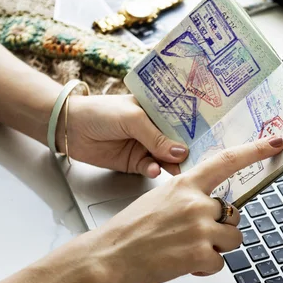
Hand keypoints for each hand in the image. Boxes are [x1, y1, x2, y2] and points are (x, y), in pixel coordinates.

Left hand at [56, 94, 187, 176]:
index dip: (197, 131)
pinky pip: (152, 169)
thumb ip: (157, 137)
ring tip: (175, 170)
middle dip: (188, 152)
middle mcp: (156, 129)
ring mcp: (147, 147)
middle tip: (197, 161)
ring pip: (167, 159)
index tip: (212, 141)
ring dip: (172, 165)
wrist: (70, 128)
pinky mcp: (136, 163)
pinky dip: (154, 171)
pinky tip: (153, 169)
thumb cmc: (100, 112)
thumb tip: (182, 152)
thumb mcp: (133, 118)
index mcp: (159, 110)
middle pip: (179, 143)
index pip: (184, 121)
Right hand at [84, 135, 282, 282]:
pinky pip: (220, 262)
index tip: (275, 142)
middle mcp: (196, 202)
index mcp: (185, 184)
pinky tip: (183, 264)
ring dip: (217, 247)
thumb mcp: (160, 198)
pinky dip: (204, 268)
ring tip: (188, 249)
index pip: (226, 161)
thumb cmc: (130, 229)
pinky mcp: (201, 254)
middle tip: (195, 234)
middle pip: (233, 212)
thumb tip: (211, 207)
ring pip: (233, 238)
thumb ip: (188, 197)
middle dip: (221, 226)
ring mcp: (200, 228)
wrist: (108, 256)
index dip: (254, 150)